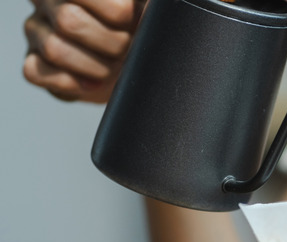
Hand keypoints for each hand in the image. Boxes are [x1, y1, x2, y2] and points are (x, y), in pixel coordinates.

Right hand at [22, 0, 142, 102]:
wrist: (129, 63)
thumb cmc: (135, 30)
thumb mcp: (140, 11)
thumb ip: (140, 5)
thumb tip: (147, 10)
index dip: (117, 12)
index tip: (136, 22)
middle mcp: (47, 1)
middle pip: (69, 20)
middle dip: (111, 43)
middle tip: (128, 50)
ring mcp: (36, 31)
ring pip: (54, 49)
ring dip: (95, 66)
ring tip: (115, 68)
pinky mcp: (33, 61)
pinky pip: (35, 72)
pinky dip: (70, 83)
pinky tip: (94, 83)